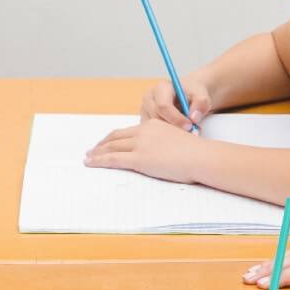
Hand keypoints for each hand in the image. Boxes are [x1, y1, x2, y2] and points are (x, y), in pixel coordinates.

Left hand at [85, 119, 205, 183]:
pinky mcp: (139, 159)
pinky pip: (113, 159)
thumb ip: (163, 144)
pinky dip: (99, 161)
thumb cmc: (195, 153)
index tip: (104, 143)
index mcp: (152, 125)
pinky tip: (91, 164)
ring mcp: (140, 144)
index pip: (126, 131)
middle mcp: (143, 131)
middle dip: (101, 145)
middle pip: (115, 137)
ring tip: (88, 159)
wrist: (201, 156)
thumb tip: (158, 154)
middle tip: (91, 151)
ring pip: (111, 148)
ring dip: (97, 153)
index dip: (112, 138)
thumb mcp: (176, 142)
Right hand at [140, 74, 212, 130]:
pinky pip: (152, 132)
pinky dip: (165, 135)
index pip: (163, 106)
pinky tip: (176, 131)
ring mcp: (145, 110)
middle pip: (157, 118)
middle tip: (189, 131)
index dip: (177, 118)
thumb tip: (193, 117)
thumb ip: (201, 104)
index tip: (190, 126)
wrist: (188, 95)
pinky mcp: (145, 120)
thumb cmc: (193, 94)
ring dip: (169, 131)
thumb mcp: (201, 95)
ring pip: (153, 127)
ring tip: (184, 130)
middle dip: (173, 127)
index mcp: (161, 88)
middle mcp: (149, 97)